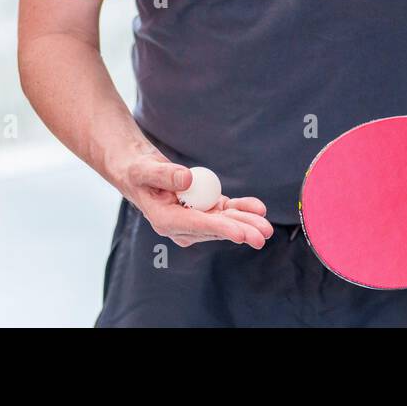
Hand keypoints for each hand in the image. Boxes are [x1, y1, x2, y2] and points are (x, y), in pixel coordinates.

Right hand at [116, 150, 273, 248]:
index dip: (221, 229)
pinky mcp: (204, 209)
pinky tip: (258, 209)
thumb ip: (164, 175)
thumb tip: (187, 180)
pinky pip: (226, 210)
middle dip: (241, 231)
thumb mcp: (145, 170)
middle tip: (263, 235)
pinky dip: (242, 208)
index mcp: (166, 220)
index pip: (198, 226)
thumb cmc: (139, 172)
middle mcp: (182, 226)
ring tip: (267, 227)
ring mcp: (195, 218)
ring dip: (246, 222)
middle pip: (216, 228)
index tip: (241, 234)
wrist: (140, 172)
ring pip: (225, 221)